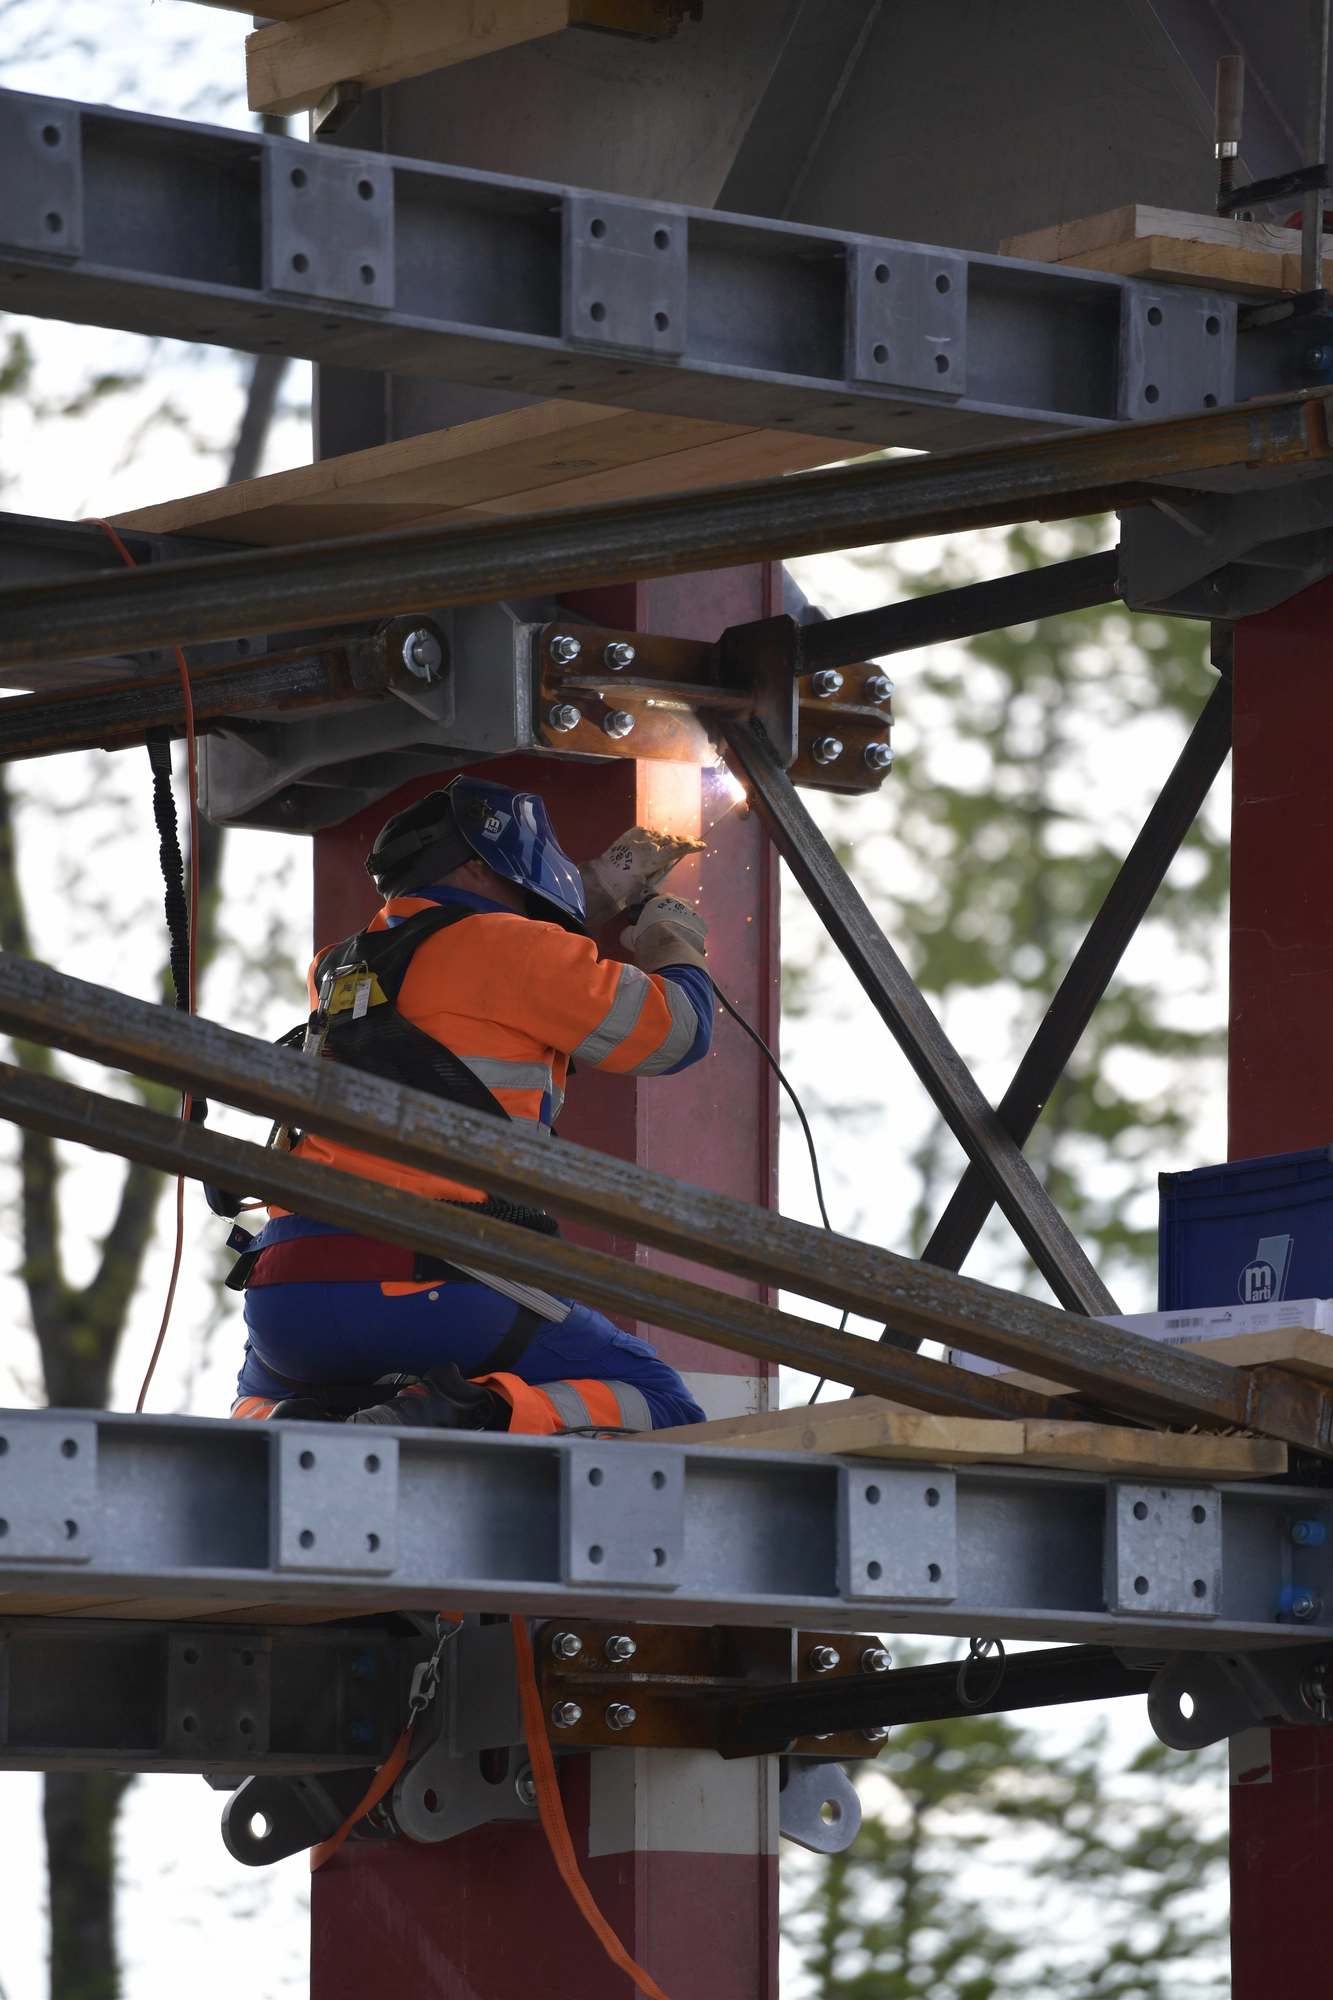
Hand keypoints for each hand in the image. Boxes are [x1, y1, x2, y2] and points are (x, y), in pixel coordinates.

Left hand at [579, 825, 704, 926]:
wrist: (603, 877)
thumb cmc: (626, 887)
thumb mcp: (647, 884)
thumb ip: (660, 872)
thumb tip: (667, 863)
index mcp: (655, 857)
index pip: (678, 849)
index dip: (692, 846)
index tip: (702, 845)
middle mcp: (650, 844)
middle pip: (671, 839)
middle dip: (685, 840)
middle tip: (695, 840)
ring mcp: (639, 837)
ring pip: (659, 835)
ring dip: (668, 839)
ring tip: (675, 841)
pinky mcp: (630, 835)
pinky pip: (646, 832)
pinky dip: (653, 836)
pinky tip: (655, 837)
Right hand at [620, 893, 708, 972]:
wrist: (669, 948)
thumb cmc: (647, 937)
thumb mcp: (631, 935)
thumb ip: (630, 932)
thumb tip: (627, 934)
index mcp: (660, 899)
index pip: (654, 900)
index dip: (651, 911)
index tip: (649, 920)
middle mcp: (679, 902)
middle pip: (674, 907)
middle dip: (669, 916)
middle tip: (664, 930)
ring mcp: (693, 913)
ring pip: (687, 918)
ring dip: (682, 926)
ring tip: (676, 940)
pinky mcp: (703, 927)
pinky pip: (696, 931)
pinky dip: (691, 937)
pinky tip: (686, 947)